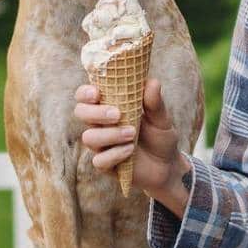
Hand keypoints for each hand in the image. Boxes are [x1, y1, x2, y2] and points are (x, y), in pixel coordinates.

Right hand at [73, 79, 190, 201]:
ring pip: (89, 137)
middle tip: (117, 114)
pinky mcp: (105, 165)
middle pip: (81, 112)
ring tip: (132, 134)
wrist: (167, 165)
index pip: (85, 96)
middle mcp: (100, 124)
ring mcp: (101, 145)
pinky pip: (99, 160)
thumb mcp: (161, 118)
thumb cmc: (160, 136)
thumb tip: (152, 82)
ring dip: (110, 134)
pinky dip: (115, 154)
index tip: (97, 93)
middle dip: (96, 113)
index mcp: (109, 106)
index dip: (85, 93)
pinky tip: (130, 151)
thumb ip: (155, 103)